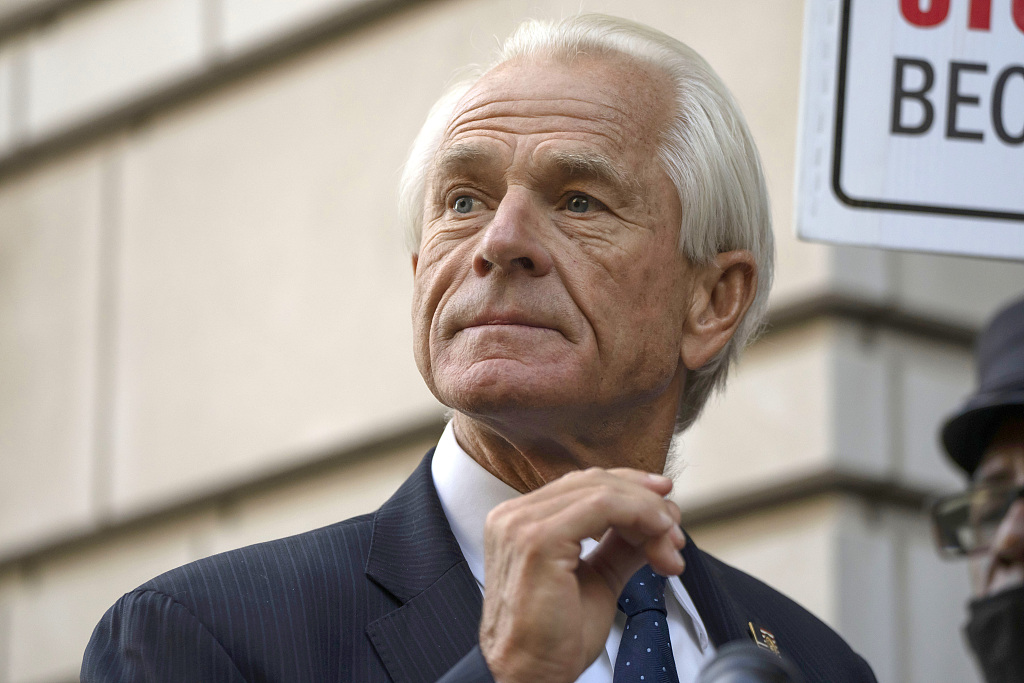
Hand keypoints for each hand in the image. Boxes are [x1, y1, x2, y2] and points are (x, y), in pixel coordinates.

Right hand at [478, 467, 685, 682]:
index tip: (665, 508)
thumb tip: (652, 525)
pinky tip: (657, 536)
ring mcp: (522, 523)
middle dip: (646, 503)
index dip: (630, 488)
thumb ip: (619, 547)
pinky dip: (639, 515)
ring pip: (603, 490)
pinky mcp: (538, 538)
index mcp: (521, 521)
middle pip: (595, 482)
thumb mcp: (598, 579)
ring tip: (670, 544)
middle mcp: (515, 516)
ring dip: (648, 512)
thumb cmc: (554, 640)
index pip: (582, 485)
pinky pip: (603, 505)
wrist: (533, 677)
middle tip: (675, 533)